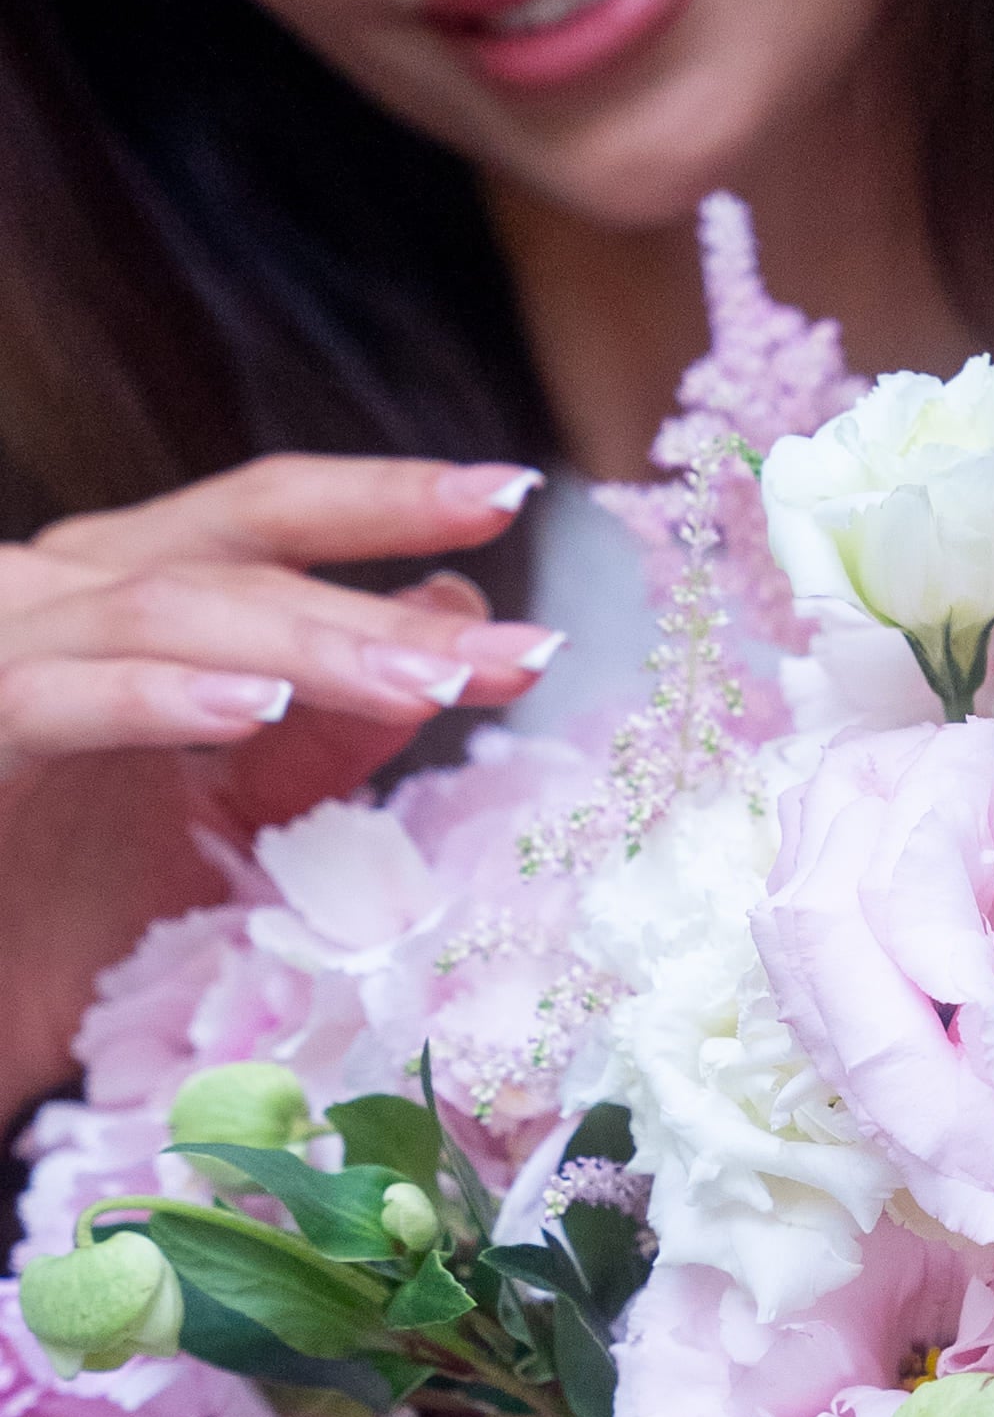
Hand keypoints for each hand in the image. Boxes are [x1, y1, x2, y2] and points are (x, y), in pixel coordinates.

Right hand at [0, 455, 563, 1121]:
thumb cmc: (64, 920)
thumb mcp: (235, 826)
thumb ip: (331, 728)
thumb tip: (448, 617)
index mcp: (133, 600)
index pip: (272, 520)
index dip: (389, 501)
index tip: (512, 495)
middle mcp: (65, 599)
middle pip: (239, 547)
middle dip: (384, 597)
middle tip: (520, 644)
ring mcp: (7, 656)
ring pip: (165, 609)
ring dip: (307, 643)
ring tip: (424, 681)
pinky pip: (56, 697)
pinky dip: (157, 697)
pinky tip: (252, 707)